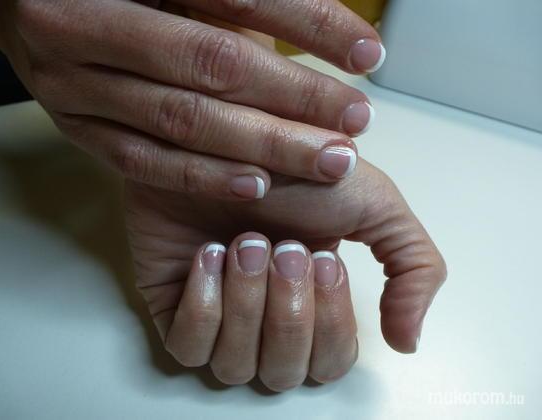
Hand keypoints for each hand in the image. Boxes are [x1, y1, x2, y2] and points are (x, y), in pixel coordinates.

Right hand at [0, 0, 382, 198]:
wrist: (22, 1)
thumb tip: (311, 14)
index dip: (308, 24)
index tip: (367, 54)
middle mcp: (85, 25)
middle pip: (213, 66)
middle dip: (295, 97)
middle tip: (356, 120)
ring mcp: (77, 86)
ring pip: (184, 121)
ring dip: (264, 145)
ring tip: (326, 159)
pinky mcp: (79, 131)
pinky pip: (144, 162)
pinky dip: (203, 176)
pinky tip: (257, 184)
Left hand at [126, 158, 446, 389]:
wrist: (224, 134)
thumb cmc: (293, 166)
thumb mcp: (375, 205)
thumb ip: (414, 267)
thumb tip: (407, 341)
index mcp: (314, 305)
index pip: (330, 361)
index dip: (329, 323)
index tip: (322, 259)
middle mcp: (266, 321)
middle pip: (285, 373)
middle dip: (287, 310)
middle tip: (282, 247)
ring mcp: (217, 319)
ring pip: (236, 367)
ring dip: (246, 303)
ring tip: (243, 243)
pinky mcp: (171, 308)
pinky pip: (188, 348)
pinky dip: (204, 304)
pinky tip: (209, 254)